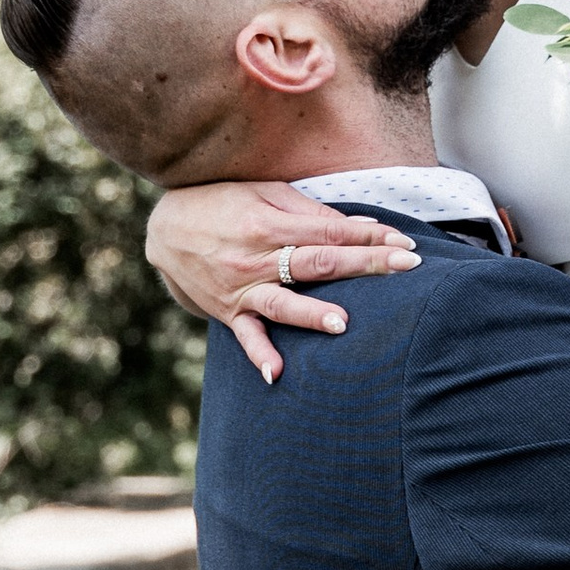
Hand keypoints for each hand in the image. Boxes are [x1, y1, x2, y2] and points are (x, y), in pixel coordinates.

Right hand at [146, 180, 422, 384]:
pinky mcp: (228, 312)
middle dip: (365, 264)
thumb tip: (358, 225)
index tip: (406, 243)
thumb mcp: (264, 195)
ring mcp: (242, 288)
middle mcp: (256, 258)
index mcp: (270, 225)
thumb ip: (310, 213)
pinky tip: (277, 374)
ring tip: (342, 323)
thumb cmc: (222, 205)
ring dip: (311, 314)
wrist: (163, 230)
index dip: (370, 235)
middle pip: (318, 263)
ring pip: (283, 303)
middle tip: (405, 266)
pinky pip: (247, 337)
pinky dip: (260, 355)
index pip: (330, 232)